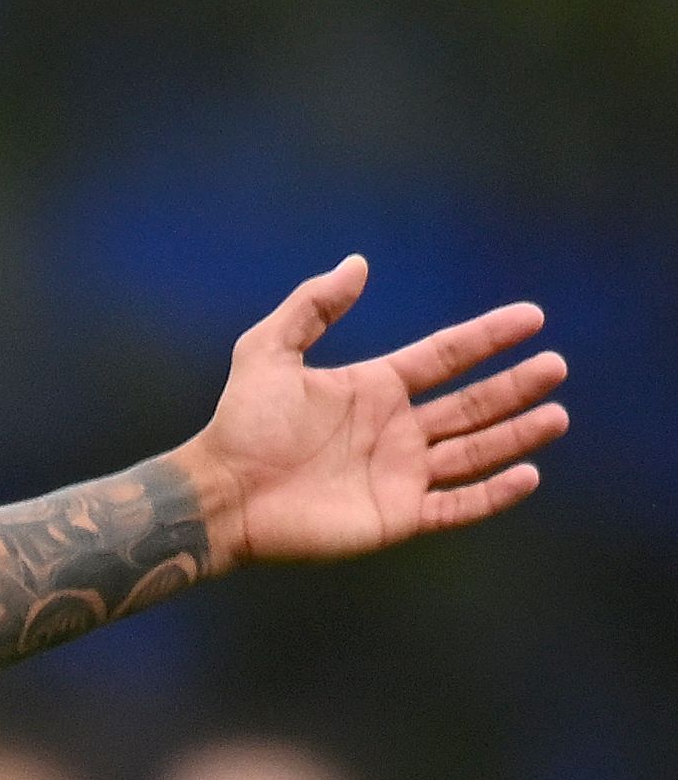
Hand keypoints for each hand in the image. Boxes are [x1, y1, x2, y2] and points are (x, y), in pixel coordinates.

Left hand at [183, 255, 570, 565]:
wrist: (221, 492)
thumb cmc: (239, 423)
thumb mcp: (267, 351)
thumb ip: (312, 307)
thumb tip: (357, 263)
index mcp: (373, 388)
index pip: (444, 357)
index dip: (487, 337)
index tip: (532, 317)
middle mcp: (394, 429)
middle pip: (470, 404)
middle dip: (513, 386)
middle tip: (555, 366)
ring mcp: (399, 474)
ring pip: (474, 452)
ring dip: (516, 435)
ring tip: (557, 415)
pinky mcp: (397, 516)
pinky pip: (456, 506)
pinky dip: (492, 494)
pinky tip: (528, 475)